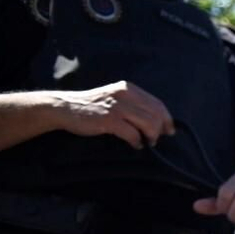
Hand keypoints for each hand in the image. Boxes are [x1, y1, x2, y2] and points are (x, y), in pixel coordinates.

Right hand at [54, 81, 174, 147]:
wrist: (65, 108)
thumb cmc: (93, 106)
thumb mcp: (116, 98)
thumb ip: (134, 104)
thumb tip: (158, 120)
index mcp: (129, 88)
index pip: (157, 103)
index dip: (167, 119)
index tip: (169, 130)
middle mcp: (125, 94)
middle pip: (156, 114)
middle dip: (160, 130)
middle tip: (155, 139)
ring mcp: (117, 107)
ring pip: (149, 124)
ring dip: (151, 136)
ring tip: (146, 142)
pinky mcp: (109, 120)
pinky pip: (132, 133)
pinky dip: (137, 142)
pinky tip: (134, 145)